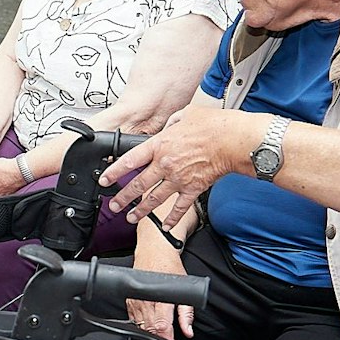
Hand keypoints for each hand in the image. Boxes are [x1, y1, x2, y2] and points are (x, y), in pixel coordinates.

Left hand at [103, 105, 244, 224]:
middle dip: (123, 197)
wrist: (234, 140)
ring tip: (131, 217)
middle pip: (138, 184)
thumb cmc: (215, 125)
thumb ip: (173, 122)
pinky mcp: (193, 189)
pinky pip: (179, 207)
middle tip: (113, 205)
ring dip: (141, 210)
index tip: (105, 179)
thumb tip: (169, 127)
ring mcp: (178, 179)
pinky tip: (165, 226)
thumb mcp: (187, 114)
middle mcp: (166, 164)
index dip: (114, 171)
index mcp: (160, 145)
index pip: (130, 160)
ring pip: (154, 199)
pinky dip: (172, 218)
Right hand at [127, 231, 195, 339]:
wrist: (153, 251)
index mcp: (160, 299)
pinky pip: (135, 321)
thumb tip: (188, 331)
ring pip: (142, 328)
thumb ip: (187, 313)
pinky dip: (143, 328)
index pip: (162, 328)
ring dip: (152, 337)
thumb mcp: (185, 288)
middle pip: (151, 331)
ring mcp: (135, 302)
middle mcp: (145, 302)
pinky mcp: (129, 302)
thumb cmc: (169, 267)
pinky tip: (151, 330)